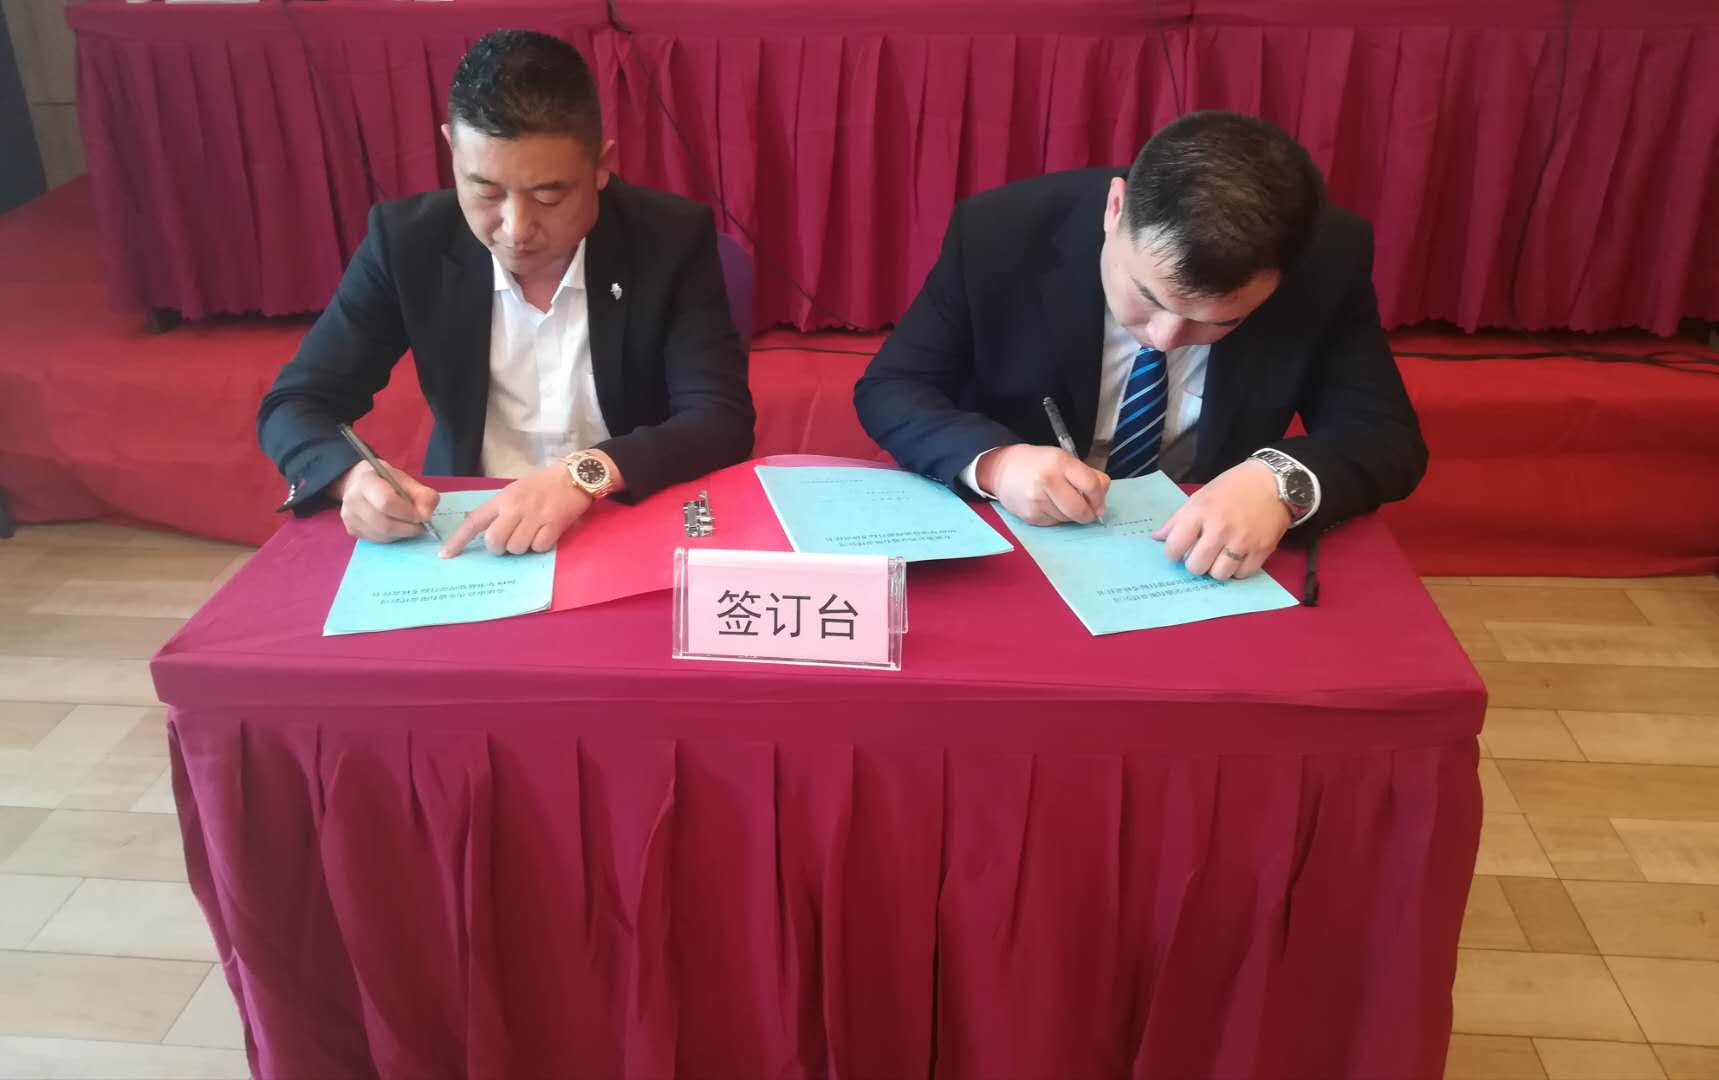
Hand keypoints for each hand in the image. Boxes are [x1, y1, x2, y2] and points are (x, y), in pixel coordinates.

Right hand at [333, 460, 439, 543]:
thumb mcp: (407, 481)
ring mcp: (349, 517)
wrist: (360, 484)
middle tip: (421, 525)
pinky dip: (393, 537)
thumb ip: (422, 495)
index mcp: (366, 481)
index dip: (408, 513)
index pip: (386, 502)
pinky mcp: (352, 530)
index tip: (423, 515)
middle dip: (408, 528)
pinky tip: (398, 528)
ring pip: (382, 535)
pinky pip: (377, 540)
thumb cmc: (387, 481)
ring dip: (402, 534)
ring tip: (410, 525)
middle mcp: (352, 499)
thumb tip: (426, 515)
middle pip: (385, 524)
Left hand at [439, 464, 593, 557]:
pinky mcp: (553, 525)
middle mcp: (515, 508)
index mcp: (503, 499)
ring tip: (532, 533)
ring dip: (522, 547)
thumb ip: (498, 510)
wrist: (574, 477)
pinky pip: (538, 548)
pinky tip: (545, 533)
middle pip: (495, 542)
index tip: (446, 555)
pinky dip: (540, 545)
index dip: (458, 540)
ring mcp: (534, 517)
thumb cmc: (542, 485)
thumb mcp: (514, 491)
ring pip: (517, 548)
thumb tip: (480, 529)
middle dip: (500, 547)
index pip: (474, 521)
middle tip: (509, 541)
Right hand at [978, 444, 1109, 524]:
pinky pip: (1054, 523)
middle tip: (1088, 512)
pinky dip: (1056, 518)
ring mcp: (1036, 500)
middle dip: (1088, 514)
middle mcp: (1047, 480)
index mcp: (1060, 462)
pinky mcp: (1030, 515)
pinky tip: (1047, 506)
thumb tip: (1101, 499)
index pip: (1091, 485)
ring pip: (1068, 519)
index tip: (1099, 504)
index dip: (1099, 498)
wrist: (1002, 470)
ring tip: (1059, 502)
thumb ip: (1087, 475)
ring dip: (1070, 515)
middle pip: (1080, 509)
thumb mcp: (1064, 460)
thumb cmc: (1039, 464)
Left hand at [1151, 459, 1289, 579]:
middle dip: (1195, 562)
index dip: (1172, 553)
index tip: (1178, 550)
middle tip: (1201, 554)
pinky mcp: (1262, 549)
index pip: (1174, 546)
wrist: (1274, 482)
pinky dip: (1237, 570)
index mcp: (1201, 512)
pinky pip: (1242, 574)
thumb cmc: (1233, 487)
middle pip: (1196, 566)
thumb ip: (1177, 519)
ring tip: (1220, 556)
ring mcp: (1243, 541)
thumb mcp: (1200, 496)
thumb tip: (1156, 538)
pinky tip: (1237, 557)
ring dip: (1216, 568)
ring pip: (1219, 574)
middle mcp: (1220, 528)